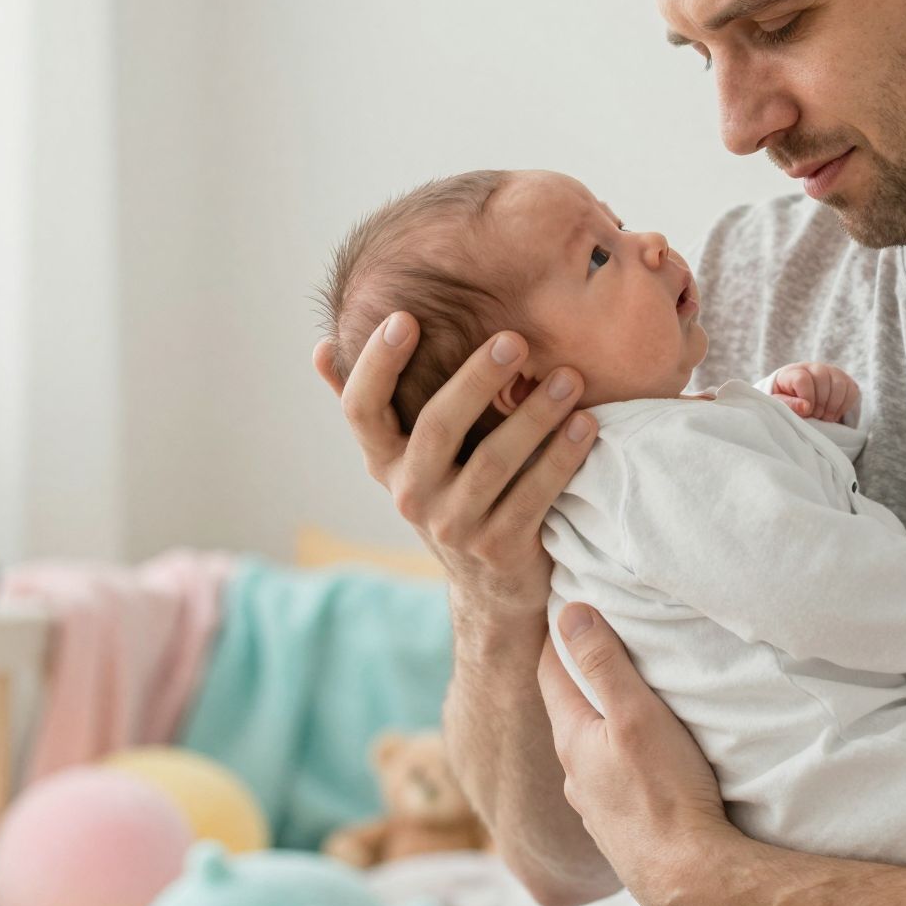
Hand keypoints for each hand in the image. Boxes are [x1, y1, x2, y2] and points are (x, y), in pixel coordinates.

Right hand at [312, 315, 595, 631]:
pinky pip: (534, 495)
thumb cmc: (454, 496)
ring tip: (570, 378)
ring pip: (493, 462)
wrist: (493, 587)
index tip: (404, 318)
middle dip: (476, 380)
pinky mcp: (499, 548)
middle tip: (515, 339)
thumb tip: (320, 349)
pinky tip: (585, 425)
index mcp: (384, 462)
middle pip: (437, 427)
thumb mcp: (409, 457)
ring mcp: (453, 526)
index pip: (362, 410)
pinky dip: (562, 458)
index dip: (376, 364)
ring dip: (535, 415)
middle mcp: (410, 495)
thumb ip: (375, 405)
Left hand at [537, 603, 739, 905]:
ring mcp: (594, 810)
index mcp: (572, 740)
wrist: (688, 878)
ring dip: (602, 730)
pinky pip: (612, 787)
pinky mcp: (619, 834)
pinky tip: (640, 770)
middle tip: (600, 652)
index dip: (559, 638)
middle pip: (571, 715)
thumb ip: (602, 663)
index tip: (566, 606)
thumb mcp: (635, 714)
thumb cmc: (666, 791)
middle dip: (582, 684)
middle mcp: (574, 776)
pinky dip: (619, 767)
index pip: (552, 674)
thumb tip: (568, 613)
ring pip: (591, 755)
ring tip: (625, 712)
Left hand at [769, 361, 859, 423]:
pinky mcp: (845, 380)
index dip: (806, 398)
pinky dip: (844, 407)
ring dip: (833, 406)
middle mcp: (812, 367)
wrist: (801, 401)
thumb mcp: (780, 404)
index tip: (806, 412)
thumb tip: (805, 407)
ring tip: (824, 417)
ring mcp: (831, 372)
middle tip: (815, 416)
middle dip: (820, 404)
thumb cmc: (787, 403)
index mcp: (792, 371)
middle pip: (822, 379)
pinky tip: (833, 413)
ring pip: (839, 385)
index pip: (802, 379)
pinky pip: (851, 392)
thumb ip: (787, 404)